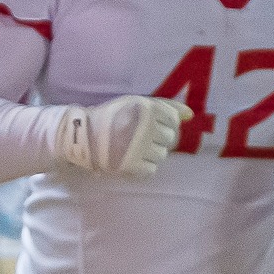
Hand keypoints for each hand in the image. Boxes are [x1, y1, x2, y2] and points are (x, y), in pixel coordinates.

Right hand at [53, 95, 190, 176]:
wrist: (83, 135)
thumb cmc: (113, 117)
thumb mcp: (137, 103)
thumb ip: (166, 106)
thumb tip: (190, 115)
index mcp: (146, 109)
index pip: (173, 120)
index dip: (163, 124)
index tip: (148, 125)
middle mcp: (145, 127)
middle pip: (170, 138)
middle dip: (157, 138)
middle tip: (139, 137)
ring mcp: (139, 147)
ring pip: (162, 155)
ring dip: (151, 153)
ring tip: (134, 148)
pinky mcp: (131, 165)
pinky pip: (151, 169)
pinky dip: (143, 166)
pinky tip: (131, 158)